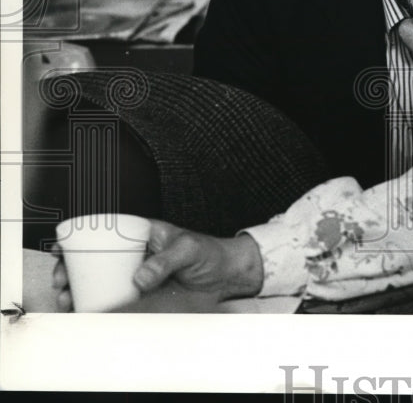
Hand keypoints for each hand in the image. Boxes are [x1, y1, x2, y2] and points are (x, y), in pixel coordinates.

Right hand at [53, 220, 263, 309]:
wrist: (227, 275)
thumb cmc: (210, 253)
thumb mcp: (188, 250)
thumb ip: (165, 261)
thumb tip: (139, 279)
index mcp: (145, 232)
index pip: (108, 228)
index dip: (81, 235)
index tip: (61, 246)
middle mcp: (137, 251)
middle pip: (97, 256)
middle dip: (71, 267)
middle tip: (61, 280)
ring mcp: (138, 271)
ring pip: (101, 276)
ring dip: (79, 286)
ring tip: (67, 297)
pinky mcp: (142, 291)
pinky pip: (114, 294)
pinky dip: (97, 301)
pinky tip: (85, 307)